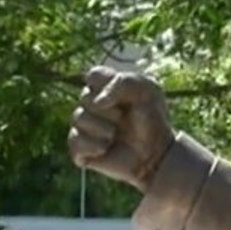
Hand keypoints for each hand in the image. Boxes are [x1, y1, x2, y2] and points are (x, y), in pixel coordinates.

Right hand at [67, 66, 175, 192]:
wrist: (156, 154)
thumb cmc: (153, 120)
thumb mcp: (147, 91)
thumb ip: (123, 83)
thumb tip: (97, 102)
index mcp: (107, 87)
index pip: (94, 75)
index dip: (106, 85)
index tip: (126, 97)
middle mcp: (92, 105)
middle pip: (85, 97)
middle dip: (109, 110)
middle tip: (124, 120)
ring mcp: (84, 126)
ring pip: (78, 117)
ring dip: (101, 127)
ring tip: (115, 135)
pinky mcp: (80, 148)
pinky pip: (74, 141)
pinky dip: (91, 145)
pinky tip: (105, 148)